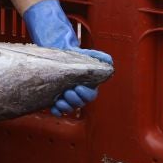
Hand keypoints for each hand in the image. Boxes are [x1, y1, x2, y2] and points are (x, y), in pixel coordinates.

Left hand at [22, 0, 111, 114]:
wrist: (54, 52)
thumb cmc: (72, 54)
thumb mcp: (85, 53)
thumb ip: (98, 57)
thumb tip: (109, 63)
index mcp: (88, 85)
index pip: (90, 95)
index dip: (85, 94)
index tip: (78, 87)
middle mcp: (78, 92)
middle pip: (79, 103)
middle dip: (74, 100)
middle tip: (67, 93)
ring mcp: (66, 95)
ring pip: (69, 107)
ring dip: (65, 107)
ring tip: (59, 101)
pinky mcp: (55, 95)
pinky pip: (57, 108)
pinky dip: (56, 110)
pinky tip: (53, 108)